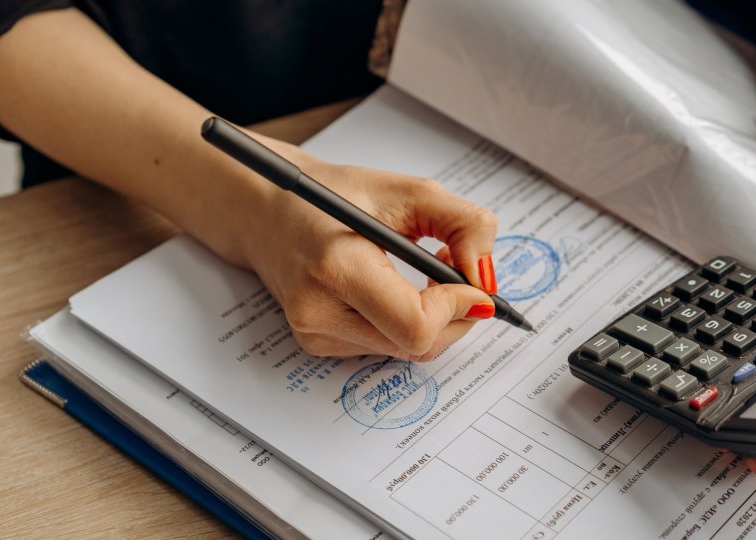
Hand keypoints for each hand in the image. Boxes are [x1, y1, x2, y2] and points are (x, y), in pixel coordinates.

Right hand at [243, 138, 499, 360]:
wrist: (268, 208)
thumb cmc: (336, 194)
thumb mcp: (409, 191)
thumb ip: (463, 226)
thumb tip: (487, 278)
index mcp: (337, 267)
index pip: (416, 324)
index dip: (458, 308)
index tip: (474, 284)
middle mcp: (319, 311)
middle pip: (418, 345)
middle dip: (455, 315)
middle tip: (457, 273)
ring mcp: (315, 333)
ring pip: (407, 350)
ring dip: (433, 319)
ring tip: (426, 275)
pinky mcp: (317, 344)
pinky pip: (386, 346)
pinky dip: (406, 323)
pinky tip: (396, 289)